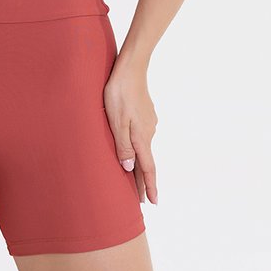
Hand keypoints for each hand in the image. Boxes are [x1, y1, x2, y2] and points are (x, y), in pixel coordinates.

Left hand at [103, 66, 158, 204]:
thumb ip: (123, 146)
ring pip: (144, 146)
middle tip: (141, 198)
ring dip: (139, 162)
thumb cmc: (119, 94)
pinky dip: (138, 146)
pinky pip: (142, 134)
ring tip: (133, 175)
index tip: (154, 202)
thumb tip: (130, 168)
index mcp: (141, 137)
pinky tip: (131, 145)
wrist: (131, 68)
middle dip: (143, 179)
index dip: (150, 186)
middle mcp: (149, 131)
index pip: (148, 167)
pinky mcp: (145, 112)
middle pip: (146, 160)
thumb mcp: (116, 121)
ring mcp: (148, 121)